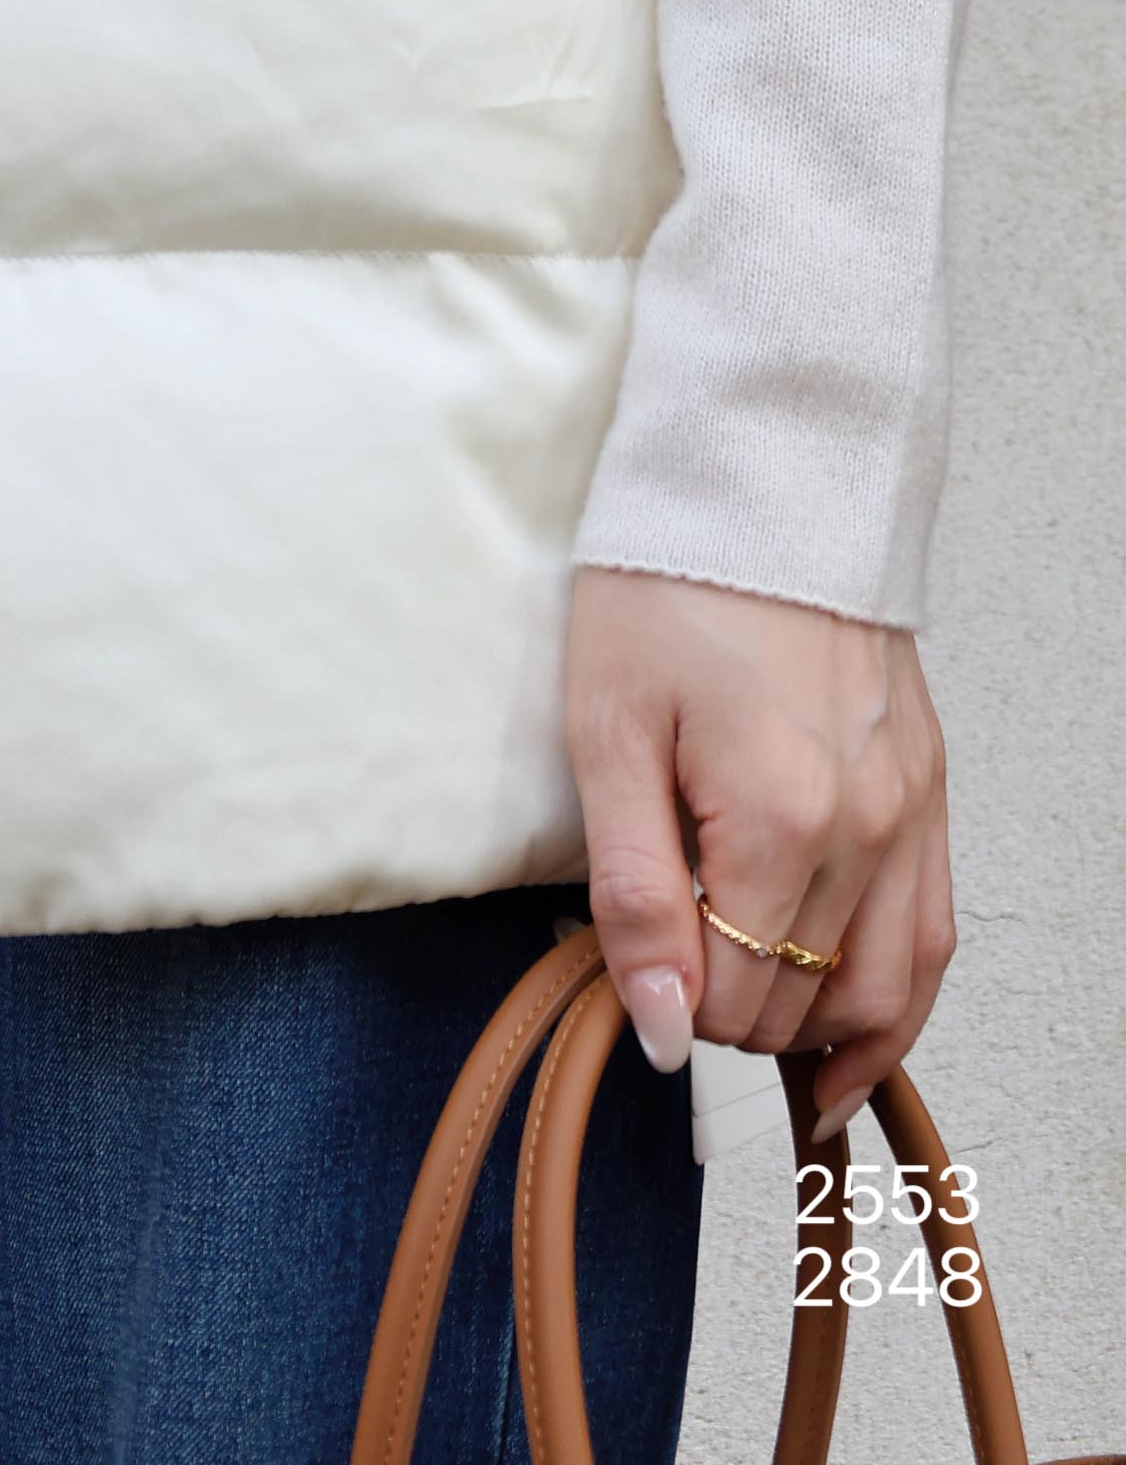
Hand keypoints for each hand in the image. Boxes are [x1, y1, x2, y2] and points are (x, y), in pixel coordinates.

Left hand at [567, 565, 954, 1135]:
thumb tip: (663, 1032)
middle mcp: (868, 829)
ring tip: (766, 1057)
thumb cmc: (664, 590)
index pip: (735, 998)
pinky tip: (851, 1032)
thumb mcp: (607, 732)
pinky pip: (932, 933)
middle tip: (673, 990)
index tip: (627, 974)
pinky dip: (895, 998)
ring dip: (821, 1034)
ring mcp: (912, 811)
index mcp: (780, 820)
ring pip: (889, 992)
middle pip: (805, 1003)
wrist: (761, 482)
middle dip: (734, 1018)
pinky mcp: (930, 787)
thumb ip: (635, 894)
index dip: (673, 1009)